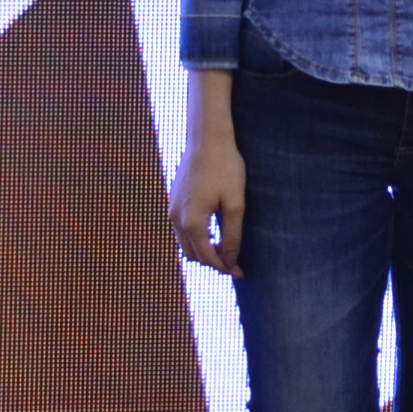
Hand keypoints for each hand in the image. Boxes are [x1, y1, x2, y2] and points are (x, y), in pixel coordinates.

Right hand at [170, 130, 247, 277]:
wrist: (207, 139)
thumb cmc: (225, 168)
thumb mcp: (235, 204)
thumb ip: (232, 236)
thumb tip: (230, 261)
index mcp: (192, 222)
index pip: (207, 257)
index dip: (224, 267)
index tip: (240, 272)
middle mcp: (176, 219)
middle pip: (192, 254)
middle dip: (212, 262)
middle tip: (234, 263)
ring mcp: (172, 209)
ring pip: (185, 243)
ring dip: (202, 251)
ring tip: (224, 250)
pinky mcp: (173, 199)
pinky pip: (181, 229)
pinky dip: (195, 238)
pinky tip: (212, 233)